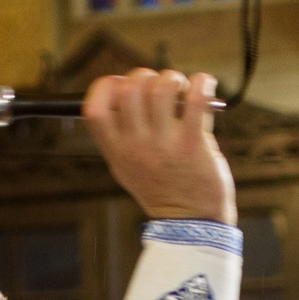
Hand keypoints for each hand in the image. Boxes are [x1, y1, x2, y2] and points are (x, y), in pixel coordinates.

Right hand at [82, 69, 236, 224]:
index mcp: (116, 150)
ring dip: (174, 79)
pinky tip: (205, 86)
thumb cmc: (161, 188)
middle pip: (129, 88)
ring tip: (184, 90)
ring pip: (162, 87)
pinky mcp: (193, 143)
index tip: (124, 86)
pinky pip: (196, 98)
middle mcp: (136, 145)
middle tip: (161, 88)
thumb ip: (119, 134)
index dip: (107, 86)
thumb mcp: (126, 167)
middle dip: (146, 76)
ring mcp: (164, 144)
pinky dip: (202, 83)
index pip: (94, 107)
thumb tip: (121, 89)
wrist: (191, 222)